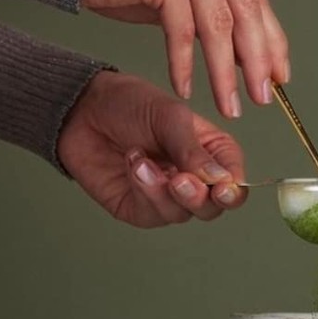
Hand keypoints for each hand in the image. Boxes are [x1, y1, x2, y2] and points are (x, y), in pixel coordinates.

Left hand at [57, 71, 247, 227]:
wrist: (82, 109)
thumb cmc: (130, 104)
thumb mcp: (169, 116)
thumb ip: (194, 149)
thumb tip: (221, 179)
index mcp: (212, 154)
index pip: (235, 181)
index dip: (232, 190)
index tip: (222, 187)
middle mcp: (195, 180)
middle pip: (214, 208)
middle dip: (199, 197)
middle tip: (181, 180)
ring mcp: (168, 197)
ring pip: (183, 214)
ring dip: (164, 191)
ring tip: (142, 161)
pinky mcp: (141, 209)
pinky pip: (153, 214)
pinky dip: (144, 191)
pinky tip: (134, 164)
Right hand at [82, 0, 288, 118]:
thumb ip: (217, 14)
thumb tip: (253, 58)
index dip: (271, 40)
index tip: (280, 76)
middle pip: (244, 9)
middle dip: (257, 61)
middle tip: (263, 98)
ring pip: (217, 24)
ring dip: (224, 73)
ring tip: (230, 105)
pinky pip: (180, 29)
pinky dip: (183, 64)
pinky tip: (186, 89)